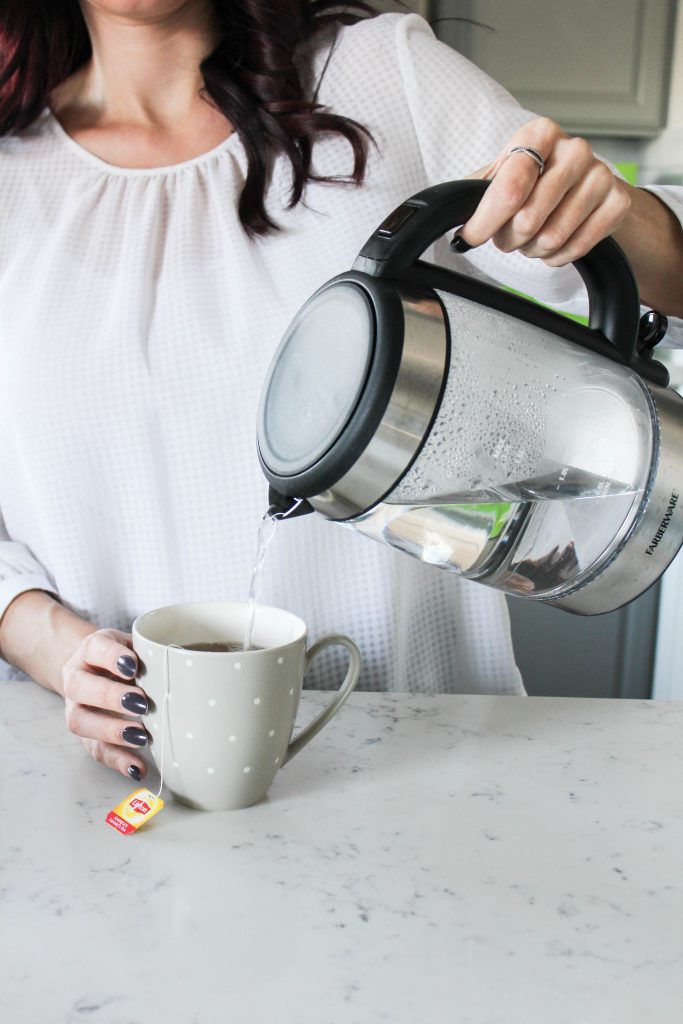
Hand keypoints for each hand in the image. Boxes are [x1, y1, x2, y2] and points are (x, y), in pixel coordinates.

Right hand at [62, 629, 148, 780]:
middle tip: (141, 704)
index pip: (95, 648)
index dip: (112, 657)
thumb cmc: (126, 657)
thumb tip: (185, 667)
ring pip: (80, 721)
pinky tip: (138, 768)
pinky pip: (95, 750)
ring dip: (111, 731)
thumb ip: (151, 654)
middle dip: (110, 696)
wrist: (97, 669)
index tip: (133, 666)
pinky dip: (117, 760)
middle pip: (80, 686)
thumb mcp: (136, 646)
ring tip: (140, 736)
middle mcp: (76, 677)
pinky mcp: (85, 735)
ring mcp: (76, 707)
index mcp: (91, 649)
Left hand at [459, 116, 630, 266]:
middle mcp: (574, 149)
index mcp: (540, 133)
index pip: (509, 189)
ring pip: (551, 238)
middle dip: (510, 238)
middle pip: (528, 219)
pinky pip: (575, 248)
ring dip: (533, 248)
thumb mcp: (500, 176)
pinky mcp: (618, 203)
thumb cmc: (533, 181)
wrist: (583, 187)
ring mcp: (600, 175)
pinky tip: (555, 244)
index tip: (471, 237)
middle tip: (511, 234)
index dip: (485, 223)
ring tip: (533, 236)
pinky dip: (557, 256)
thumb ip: (473, 194)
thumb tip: (447, 220)